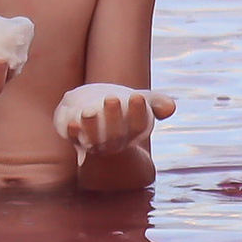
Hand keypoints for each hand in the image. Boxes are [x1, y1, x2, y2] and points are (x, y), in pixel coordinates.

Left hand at [53, 83, 174, 151]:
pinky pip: (74, 140)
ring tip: (87, 111)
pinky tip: (71, 122)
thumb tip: (170, 107)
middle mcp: (115, 143)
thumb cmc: (124, 112)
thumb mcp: (142, 104)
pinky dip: (73, 133)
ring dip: (91, 126)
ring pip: (94, 139)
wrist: (99, 126)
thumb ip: (158, 102)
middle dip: (114, 116)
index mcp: (133, 134)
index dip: (138, 112)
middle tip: (112, 98)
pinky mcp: (76, 141)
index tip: (137, 96)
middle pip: (116, 133)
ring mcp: (95, 144)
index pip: (138, 126)